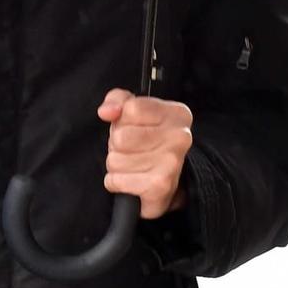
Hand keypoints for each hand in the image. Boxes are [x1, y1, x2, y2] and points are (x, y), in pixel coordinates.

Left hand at [100, 89, 193, 219]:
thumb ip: (118, 101)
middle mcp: (180, 137)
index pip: (131, 108)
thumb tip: (106, 111)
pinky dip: (116, 182)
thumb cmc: (149, 142)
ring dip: (116, 164)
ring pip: (115, 160)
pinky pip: (115, 180)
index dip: (122, 120)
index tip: (132, 127)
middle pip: (121, 137)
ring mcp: (171, 163)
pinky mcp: (159, 186)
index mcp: (177, 114)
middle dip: (116, 145)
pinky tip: (131, 180)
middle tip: (131, 149)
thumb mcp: (135, 113)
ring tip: (132, 164)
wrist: (170, 182)